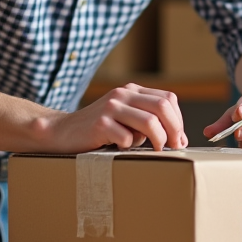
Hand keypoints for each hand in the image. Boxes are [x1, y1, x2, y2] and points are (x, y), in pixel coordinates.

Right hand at [37, 83, 186, 152]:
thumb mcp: (125, 118)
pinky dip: (129, 147)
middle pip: (162, 107)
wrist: (62, 132)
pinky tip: (120, 149)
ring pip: (149, 122)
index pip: (167, 99)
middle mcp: (122, 94)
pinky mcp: (100, 123)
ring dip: (158, 141)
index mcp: (131, 90)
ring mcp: (111, 107)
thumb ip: (148, 121)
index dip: (178, 120)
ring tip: (155, 151)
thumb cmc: (99, 130)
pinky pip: (127, 138)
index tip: (178, 139)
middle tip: (174, 147)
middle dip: (174, 130)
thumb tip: (179, 139)